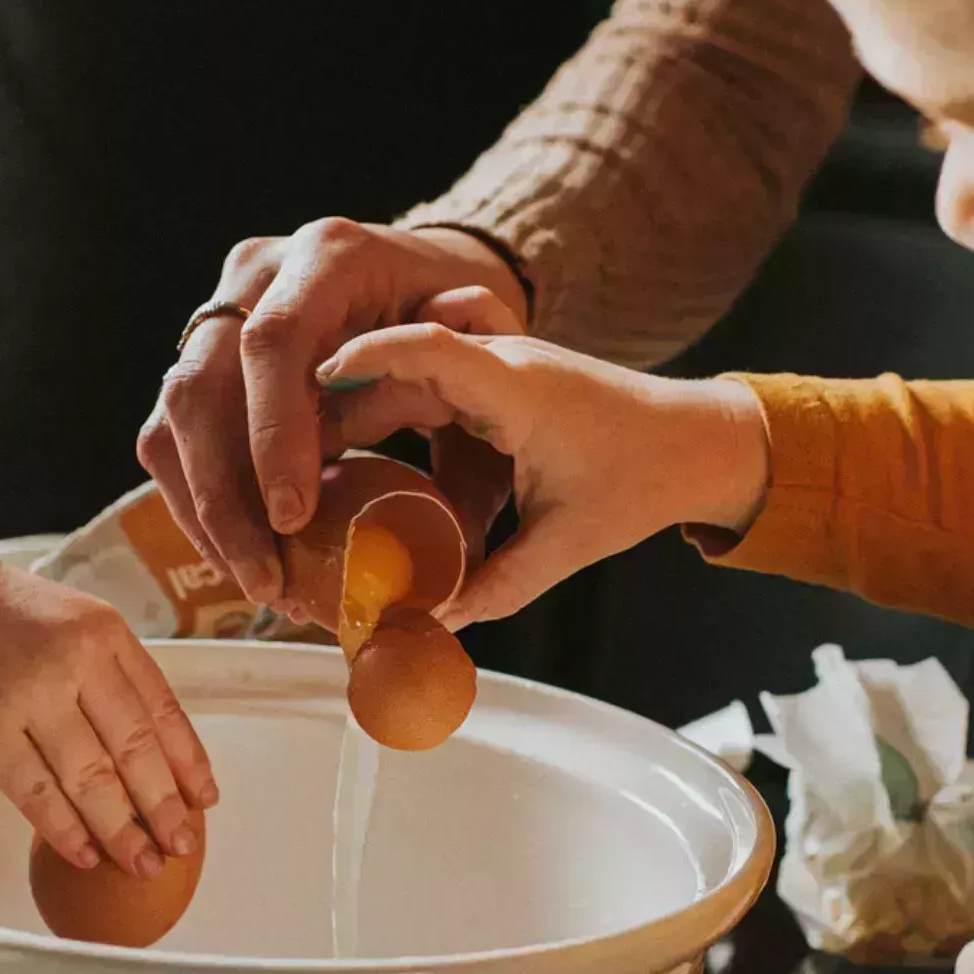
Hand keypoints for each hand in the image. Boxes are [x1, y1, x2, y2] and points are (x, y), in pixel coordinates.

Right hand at [0, 562, 217, 874]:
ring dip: (121, 831)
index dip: (188, 762)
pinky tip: (86, 856)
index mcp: (105, 634)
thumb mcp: (74, 623)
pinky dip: (65, 831)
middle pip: (133, 750)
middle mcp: (73, 663)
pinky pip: (36, 793)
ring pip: (90, 779)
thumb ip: (113, 675)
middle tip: (180, 847)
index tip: (204, 801)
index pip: (161, 709)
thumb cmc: (3, 617)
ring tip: (142, 864)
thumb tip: (154, 753)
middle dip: (163, 807)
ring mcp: (27, 698)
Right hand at [138, 218, 530, 613]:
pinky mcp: (203, 355)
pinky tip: (239, 554)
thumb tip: (453, 526)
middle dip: (226, 495)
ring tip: (257, 582)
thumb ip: (465, 422)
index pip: (275, 339)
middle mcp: (259, 273)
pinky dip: (199, 501)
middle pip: (201, 384)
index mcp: (330, 255)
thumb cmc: (462, 322)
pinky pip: (171, 434)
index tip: (293, 516)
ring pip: (173, 416)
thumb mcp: (482, 357)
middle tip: (268, 578)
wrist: (432, 278)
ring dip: (206, 510)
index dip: (273, 431)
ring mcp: (221, 310)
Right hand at [312, 322, 771, 626]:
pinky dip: (377, 413)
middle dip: (329, 406)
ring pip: (398, 378)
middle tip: (275, 458)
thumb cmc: (646, 476)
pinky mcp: (489, 386)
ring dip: (347, 412)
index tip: (308, 384)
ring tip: (293, 462)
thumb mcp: (570, 541)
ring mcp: (491, 370)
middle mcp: (498, 364)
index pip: (428, 348)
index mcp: (519, 386)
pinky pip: (418, 387)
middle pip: (392, 368)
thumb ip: (500, 585)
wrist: (699, 441)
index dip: (364, 358)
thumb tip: (432, 625)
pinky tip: (342, 451)